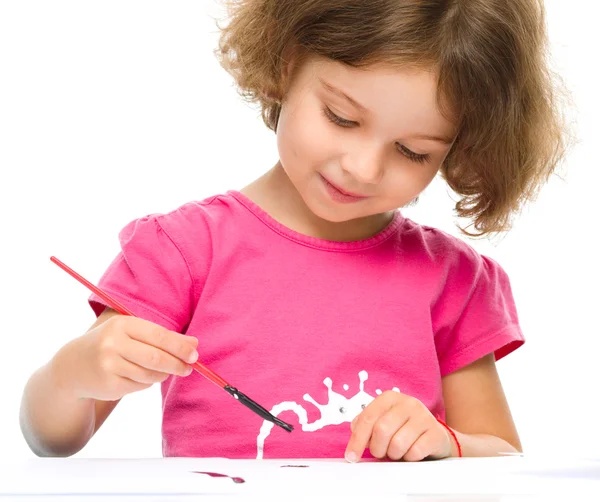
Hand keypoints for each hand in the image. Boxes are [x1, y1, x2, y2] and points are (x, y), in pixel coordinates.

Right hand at [54, 315, 198, 400]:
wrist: (73, 365)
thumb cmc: (113, 343)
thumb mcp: (133, 333)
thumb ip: (163, 336)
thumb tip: (194, 344)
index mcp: (122, 324)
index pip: (158, 335)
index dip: (180, 346)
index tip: (194, 354)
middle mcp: (113, 344)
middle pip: (156, 357)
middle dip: (177, 364)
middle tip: (189, 368)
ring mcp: (109, 365)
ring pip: (150, 374)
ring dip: (162, 374)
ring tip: (164, 371)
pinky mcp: (109, 385)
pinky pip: (140, 385)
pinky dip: (147, 382)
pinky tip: (141, 376)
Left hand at [345, 391, 454, 461]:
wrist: (434, 436)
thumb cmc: (402, 430)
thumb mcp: (382, 422)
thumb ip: (365, 426)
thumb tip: (354, 438)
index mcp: (389, 398)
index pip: (367, 418)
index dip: (357, 440)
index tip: (351, 456)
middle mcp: (408, 403)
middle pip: (382, 430)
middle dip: (377, 448)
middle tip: (381, 453)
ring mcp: (424, 416)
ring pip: (398, 443)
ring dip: (394, 454)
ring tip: (398, 451)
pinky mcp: (436, 433)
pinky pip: (415, 452)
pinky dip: (409, 458)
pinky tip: (412, 453)